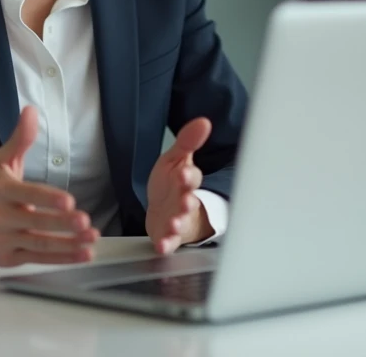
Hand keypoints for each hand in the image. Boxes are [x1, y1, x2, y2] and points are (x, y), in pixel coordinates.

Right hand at [0, 106, 99, 266]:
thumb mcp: (0, 162)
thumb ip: (19, 139)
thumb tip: (31, 111)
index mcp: (0, 190)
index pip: (25, 194)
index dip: (46, 199)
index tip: (68, 201)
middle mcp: (0, 217)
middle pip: (35, 222)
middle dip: (61, 223)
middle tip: (85, 221)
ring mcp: (5, 240)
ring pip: (40, 244)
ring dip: (68, 244)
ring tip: (91, 238)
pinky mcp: (11, 258)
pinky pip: (40, 259)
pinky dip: (63, 258)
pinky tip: (84, 253)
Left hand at [146, 117, 213, 254]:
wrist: (162, 210)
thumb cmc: (170, 184)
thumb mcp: (176, 160)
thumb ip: (187, 141)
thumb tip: (203, 121)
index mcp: (186, 181)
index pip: (192, 178)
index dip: (189, 176)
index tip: (184, 172)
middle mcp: (185, 202)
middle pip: (188, 201)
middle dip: (187, 201)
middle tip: (186, 200)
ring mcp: (178, 220)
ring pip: (181, 222)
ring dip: (178, 222)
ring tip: (174, 222)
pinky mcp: (168, 236)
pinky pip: (169, 241)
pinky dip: (166, 244)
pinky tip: (162, 245)